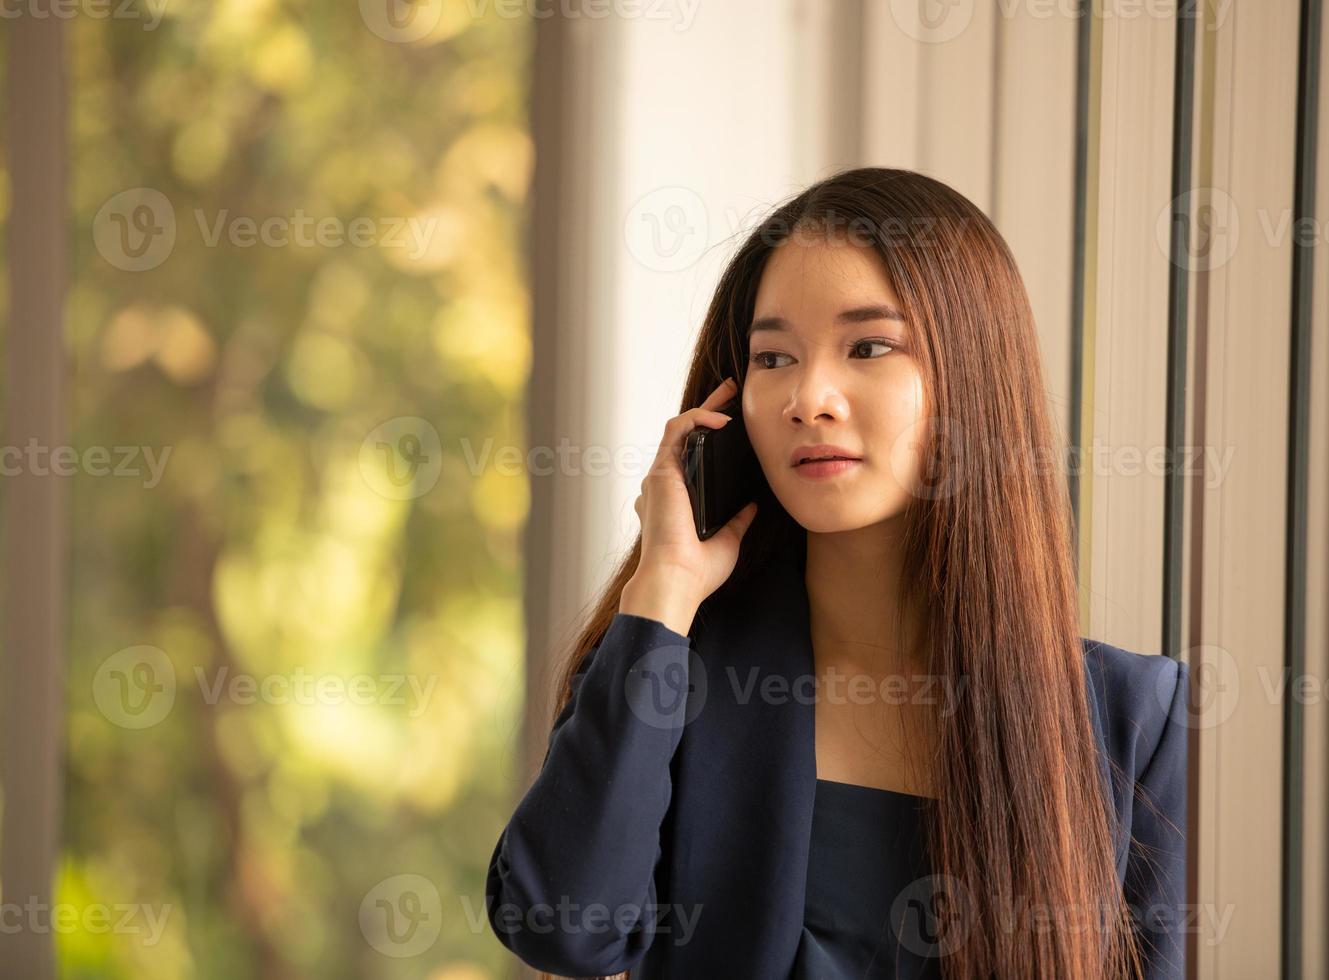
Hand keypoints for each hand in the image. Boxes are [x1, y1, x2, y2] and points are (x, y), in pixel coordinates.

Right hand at [629, 377, 758, 610]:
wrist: (677, 579)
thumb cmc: (697, 569)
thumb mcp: (728, 539)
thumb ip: (737, 520)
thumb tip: (752, 506)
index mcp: (679, 499)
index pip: (694, 457)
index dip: (711, 436)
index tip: (733, 423)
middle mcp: (665, 484)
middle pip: (686, 436)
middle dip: (708, 410)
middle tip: (730, 391)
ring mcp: (660, 476)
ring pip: (679, 427)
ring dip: (704, 407)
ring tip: (729, 393)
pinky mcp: (660, 471)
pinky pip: (676, 431)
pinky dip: (697, 419)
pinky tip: (720, 420)